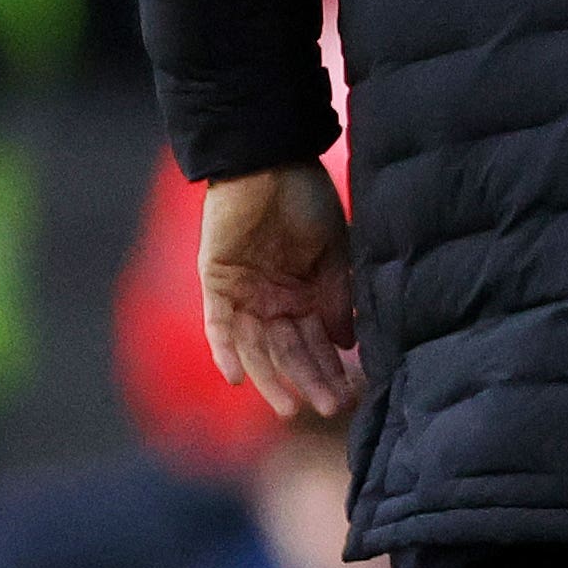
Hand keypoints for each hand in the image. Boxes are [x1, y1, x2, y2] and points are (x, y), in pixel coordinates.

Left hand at [200, 163, 362, 418]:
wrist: (269, 159)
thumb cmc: (308, 198)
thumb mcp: (335, 250)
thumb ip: (338, 297)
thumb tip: (348, 343)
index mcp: (306, 292)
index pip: (319, 340)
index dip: (332, 368)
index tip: (350, 393)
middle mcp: (274, 299)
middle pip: (290, 349)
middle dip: (309, 380)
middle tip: (328, 408)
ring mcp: (244, 293)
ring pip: (256, 347)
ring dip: (271, 378)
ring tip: (289, 409)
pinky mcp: (217, 282)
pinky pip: (218, 324)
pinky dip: (226, 350)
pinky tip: (236, 378)